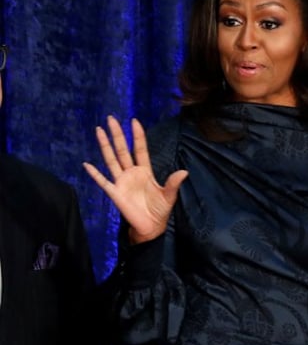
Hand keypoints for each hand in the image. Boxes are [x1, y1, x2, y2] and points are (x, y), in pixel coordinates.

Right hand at [83, 115, 187, 243]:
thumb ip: (173, 183)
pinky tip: (87, 164)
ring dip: (105, 146)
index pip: (140, 149)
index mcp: (145, 171)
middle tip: (111, 118)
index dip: (138, 136)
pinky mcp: (115, 192)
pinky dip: (95, 174)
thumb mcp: (169, 196)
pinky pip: (103, 181)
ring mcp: (121, 181)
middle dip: (117, 134)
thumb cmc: (160, 209)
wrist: (151, 226)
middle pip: (123, 150)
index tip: (134, 121)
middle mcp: (131, 173)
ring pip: (111, 160)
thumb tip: (184, 171)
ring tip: (99, 131)